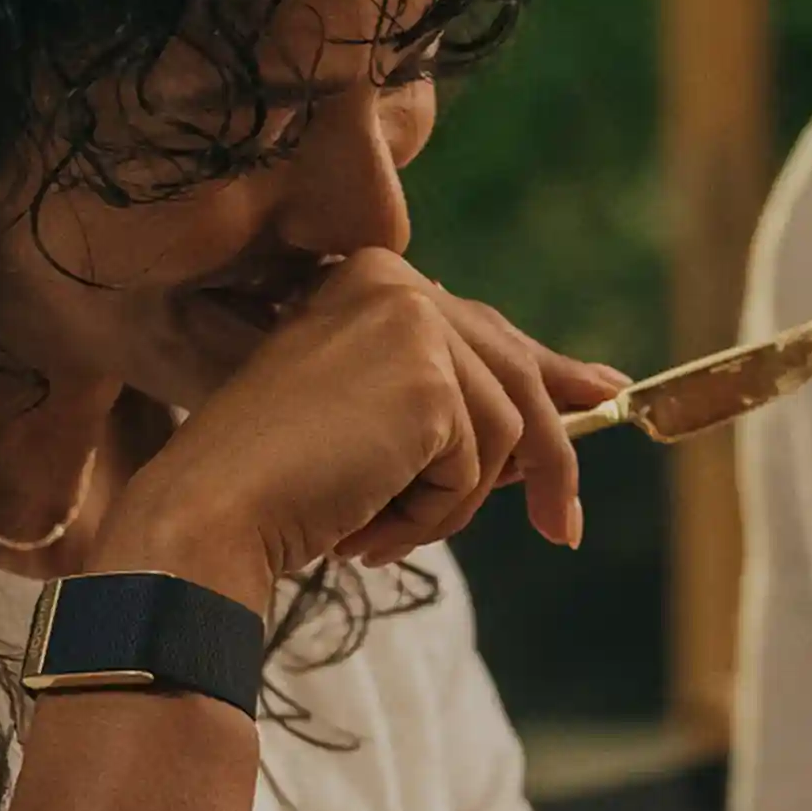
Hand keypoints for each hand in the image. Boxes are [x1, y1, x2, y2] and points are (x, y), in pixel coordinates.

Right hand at [101, 249, 620, 601]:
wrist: (207, 515)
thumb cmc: (272, 486)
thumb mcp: (373, 429)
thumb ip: (455, 405)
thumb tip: (576, 403)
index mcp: (368, 280)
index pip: (482, 328)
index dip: (548, 371)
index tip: (604, 393)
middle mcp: (393, 281)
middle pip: (514, 374)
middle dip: (549, 458)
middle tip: (565, 530)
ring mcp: (412, 323)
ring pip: (502, 432)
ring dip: (449, 504)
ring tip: (375, 530)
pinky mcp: (429, 378)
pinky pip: (478, 466)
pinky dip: (433, 515)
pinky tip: (367, 525)